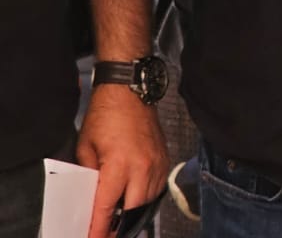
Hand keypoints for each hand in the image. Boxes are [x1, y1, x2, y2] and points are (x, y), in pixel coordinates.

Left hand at [78, 86, 167, 237]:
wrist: (130, 90)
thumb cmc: (106, 115)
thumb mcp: (85, 148)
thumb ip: (89, 176)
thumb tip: (89, 197)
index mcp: (119, 165)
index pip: (106, 208)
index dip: (98, 229)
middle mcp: (142, 167)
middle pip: (132, 210)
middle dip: (118, 226)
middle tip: (105, 233)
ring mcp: (156, 162)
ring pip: (148, 201)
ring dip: (133, 212)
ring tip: (118, 219)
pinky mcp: (164, 157)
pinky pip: (157, 187)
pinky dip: (145, 197)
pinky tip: (134, 199)